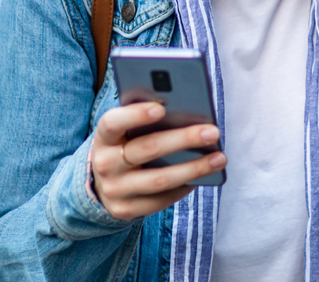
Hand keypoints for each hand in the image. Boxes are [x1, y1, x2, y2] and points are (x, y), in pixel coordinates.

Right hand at [88, 102, 226, 220]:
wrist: (99, 185)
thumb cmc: (124, 146)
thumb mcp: (124, 132)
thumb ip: (143, 120)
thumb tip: (185, 110)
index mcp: (104, 137)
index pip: (113, 123)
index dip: (135, 115)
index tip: (161, 108)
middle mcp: (105, 164)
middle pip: (147, 149)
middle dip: (183, 139)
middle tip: (212, 131)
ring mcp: (114, 190)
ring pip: (159, 179)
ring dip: (193, 168)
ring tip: (219, 158)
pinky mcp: (125, 210)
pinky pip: (161, 200)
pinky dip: (184, 187)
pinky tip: (203, 177)